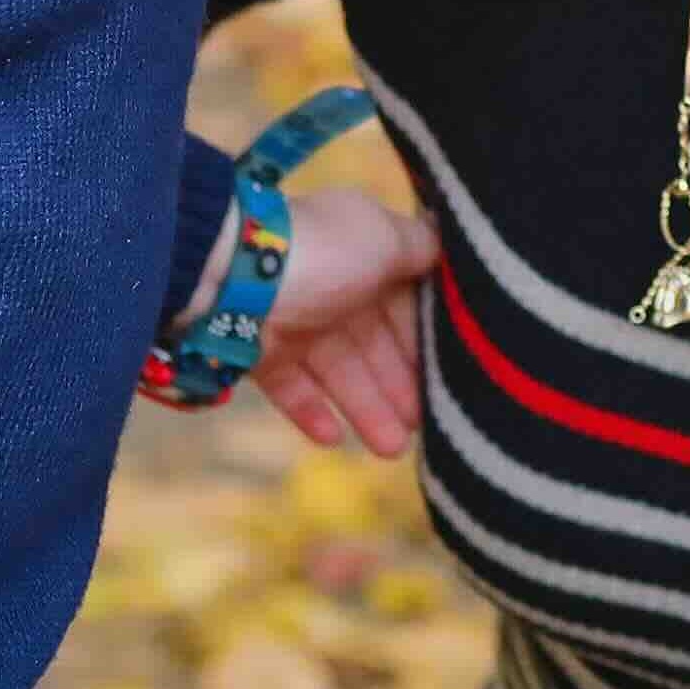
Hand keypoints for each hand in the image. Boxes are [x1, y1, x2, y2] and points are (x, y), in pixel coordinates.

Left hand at [251, 184, 442, 456]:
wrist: (233, 276)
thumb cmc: (323, 254)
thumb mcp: (386, 239)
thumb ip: (422, 248)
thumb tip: (445, 251)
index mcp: (364, 257)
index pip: (406, 305)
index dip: (428, 341)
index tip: (456, 376)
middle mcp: (333, 290)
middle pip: (377, 346)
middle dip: (403, 386)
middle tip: (428, 426)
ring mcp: (297, 323)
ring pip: (342, 375)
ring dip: (368, 410)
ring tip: (392, 450)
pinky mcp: (263, 355)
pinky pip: (293, 390)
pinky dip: (312, 414)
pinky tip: (334, 440)